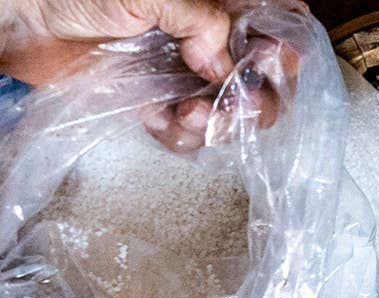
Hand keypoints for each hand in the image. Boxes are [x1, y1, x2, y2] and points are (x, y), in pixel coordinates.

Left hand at [0, 0, 289, 152]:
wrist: (24, 21)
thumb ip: (201, 19)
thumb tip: (225, 64)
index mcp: (220, 4)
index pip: (281, 27)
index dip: (283, 51)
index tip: (265, 65)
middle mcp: (212, 40)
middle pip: (267, 81)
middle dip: (253, 101)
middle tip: (227, 106)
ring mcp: (190, 75)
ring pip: (235, 115)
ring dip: (218, 123)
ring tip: (186, 114)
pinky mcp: (162, 103)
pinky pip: (193, 134)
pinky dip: (182, 135)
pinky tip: (160, 117)